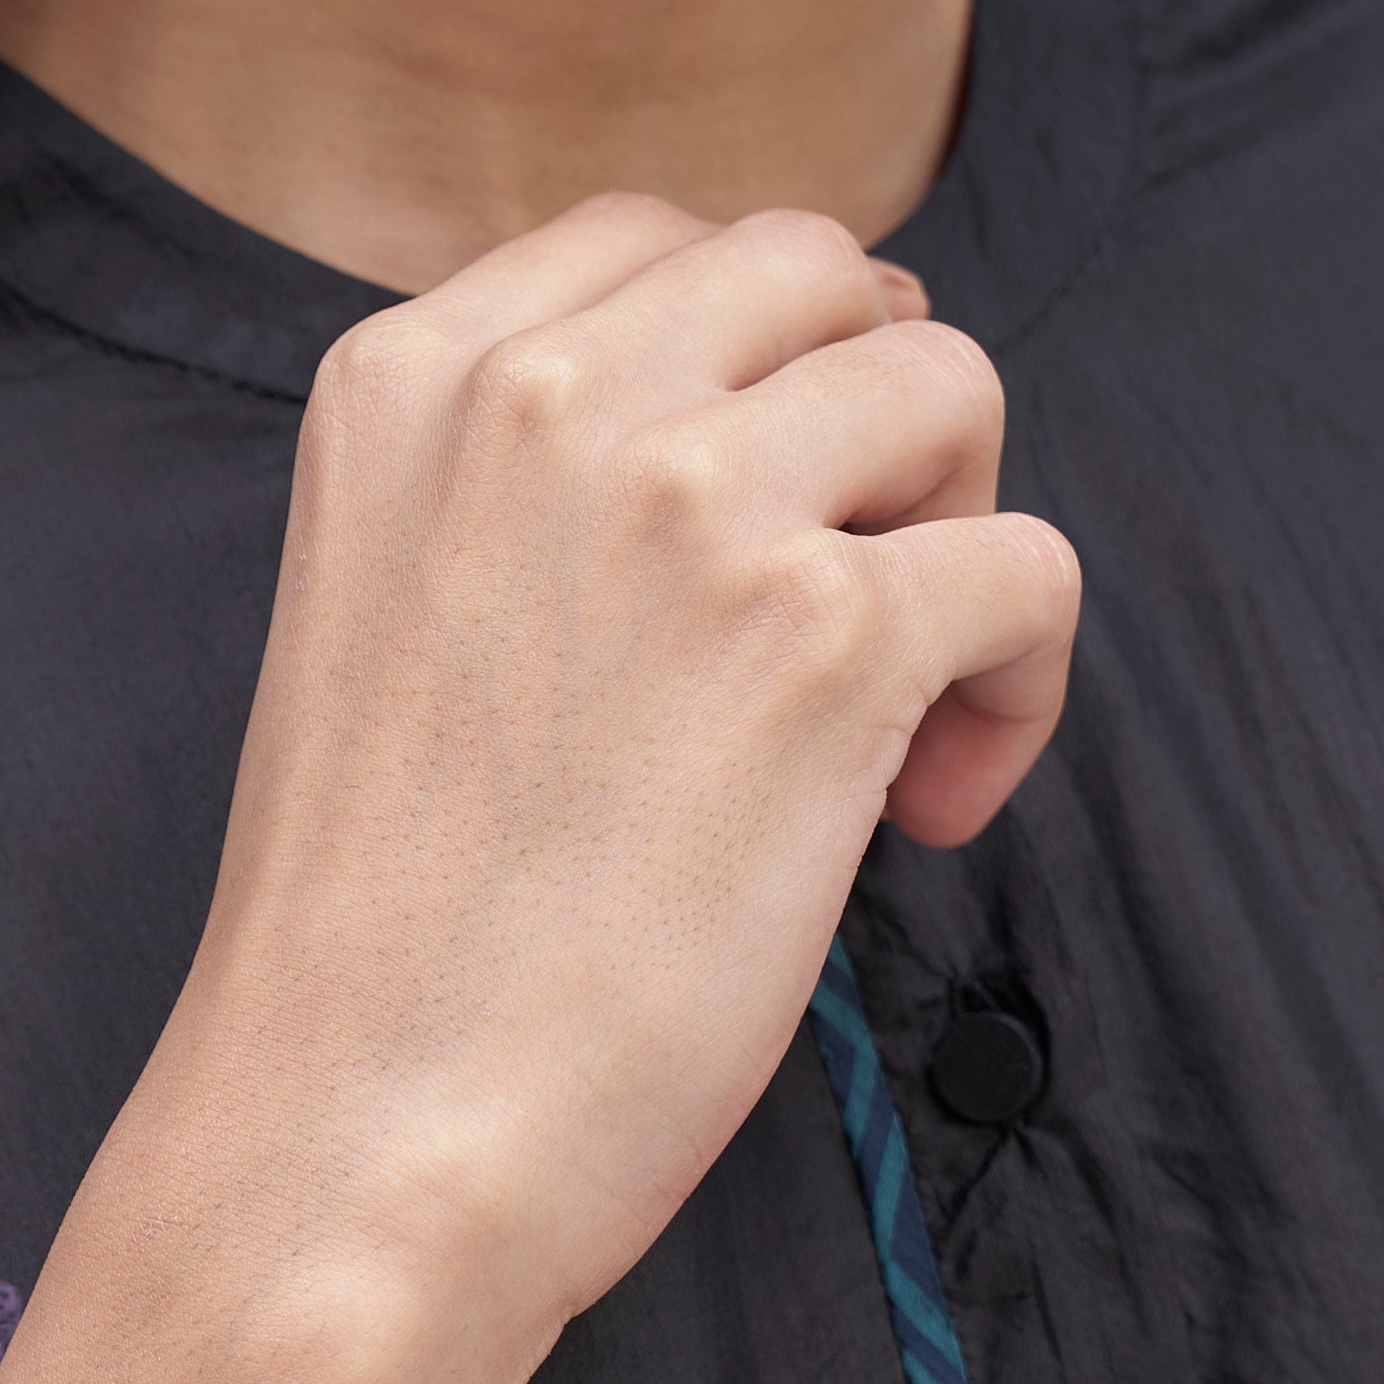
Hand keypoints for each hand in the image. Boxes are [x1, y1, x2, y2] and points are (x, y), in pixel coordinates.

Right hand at [0, 199, 1077, 1383]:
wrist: (357, 1142)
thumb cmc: (375, 948)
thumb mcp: (383, 623)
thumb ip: (517, 500)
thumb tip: (744, 454)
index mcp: (409, 381)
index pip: (657, 240)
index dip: (755, 363)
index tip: (760, 516)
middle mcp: (547, 397)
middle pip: (822, 274)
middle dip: (873, 421)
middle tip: (853, 603)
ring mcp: (692, 501)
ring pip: (948, 381)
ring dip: (956, 537)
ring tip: (896, 716)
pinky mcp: (824, 636)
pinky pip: (1026, 568)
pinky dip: (1017, 688)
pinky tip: (930, 811)